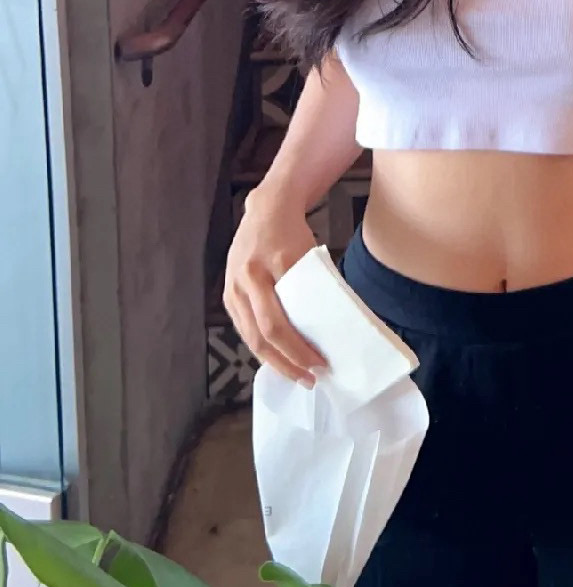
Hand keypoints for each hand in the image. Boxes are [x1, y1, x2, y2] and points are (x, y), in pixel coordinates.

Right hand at [223, 184, 326, 385]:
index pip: (279, 323)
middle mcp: (246, 280)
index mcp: (269, 268)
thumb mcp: (309, 253)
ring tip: (296, 375)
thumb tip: (331, 326)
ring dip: (273, 361)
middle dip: (287, 363)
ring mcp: (232, 287)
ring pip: (249, 337)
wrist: (267, 207)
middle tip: (310, 379)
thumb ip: (314, 286)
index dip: (298, 349)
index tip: (320, 363)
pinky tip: (277, 357)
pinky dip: (260, 346)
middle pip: (262, 336)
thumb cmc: (294, 231)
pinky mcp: (228, 293)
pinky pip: (243, 328)